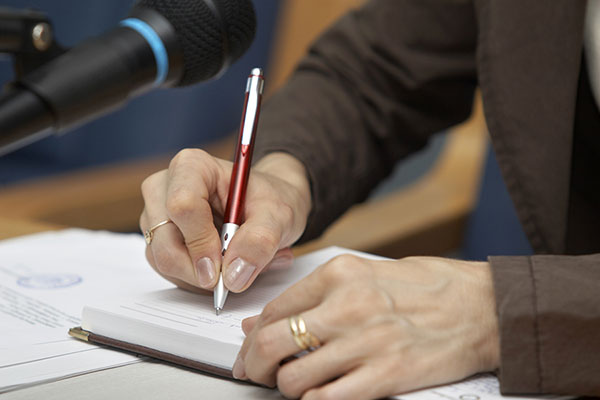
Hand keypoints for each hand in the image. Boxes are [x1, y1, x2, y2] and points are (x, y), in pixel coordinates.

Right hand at [139, 150, 310, 291]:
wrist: (267, 208)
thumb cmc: (269, 202)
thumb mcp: (279, 216)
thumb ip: (260, 241)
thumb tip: (234, 275)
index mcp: (192, 166)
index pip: (182, 206)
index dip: (201, 242)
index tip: (223, 269)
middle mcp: (165, 188)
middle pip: (165, 243)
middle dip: (201, 269)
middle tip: (235, 275)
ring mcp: (157, 216)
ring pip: (165, 263)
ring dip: (204, 277)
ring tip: (238, 264)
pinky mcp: (158, 241)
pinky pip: (169, 272)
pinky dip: (199, 279)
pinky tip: (224, 267)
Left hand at [235, 254, 499, 399]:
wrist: (481, 307)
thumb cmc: (428, 287)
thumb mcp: (367, 274)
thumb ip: (316, 296)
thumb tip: (267, 320)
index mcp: (341, 274)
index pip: (275, 309)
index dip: (254, 335)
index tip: (251, 347)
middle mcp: (347, 306)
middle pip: (272, 343)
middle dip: (254, 365)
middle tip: (255, 372)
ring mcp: (366, 342)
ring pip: (294, 377)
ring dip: (286, 386)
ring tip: (296, 384)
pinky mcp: (385, 376)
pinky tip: (320, 395)